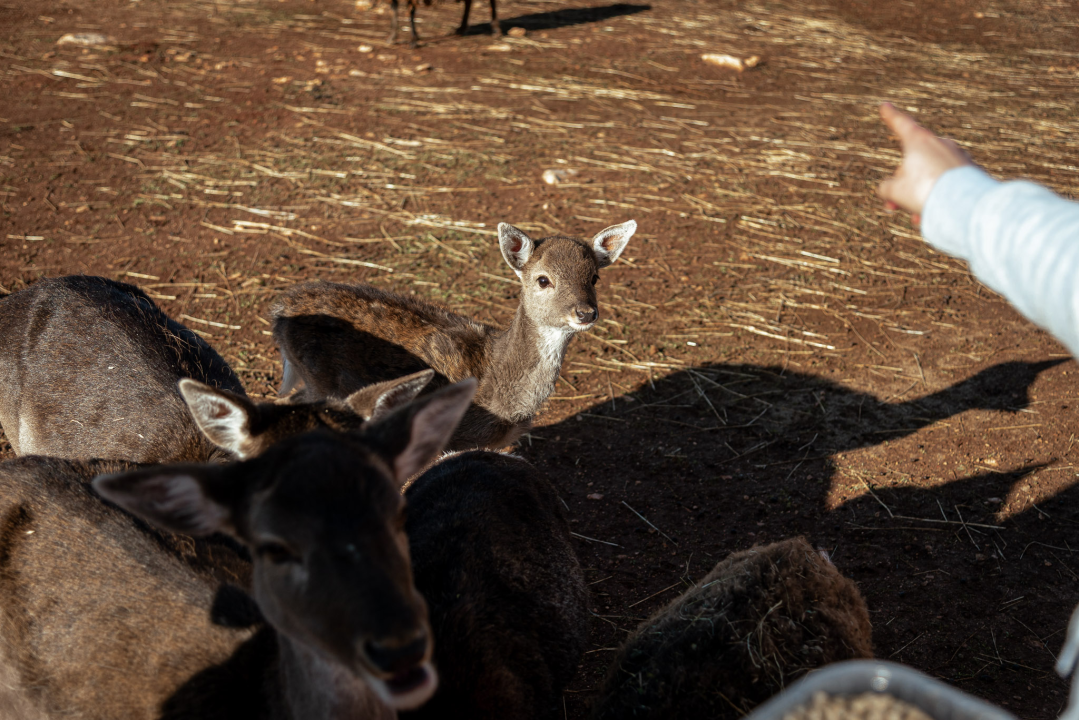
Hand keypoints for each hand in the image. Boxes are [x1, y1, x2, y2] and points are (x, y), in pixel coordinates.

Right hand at [877, 103, 974, 223]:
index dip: (890, 116)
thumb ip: (887, 187)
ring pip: (930, 175)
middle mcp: (940, 144)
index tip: (885, 106)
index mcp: (919, 141)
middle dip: (902, 185)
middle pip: (914, 161)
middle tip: (893, 206)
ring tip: (915, 217)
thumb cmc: (925, 192)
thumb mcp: (894, 191)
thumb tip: (890, 189)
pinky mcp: (971, 171)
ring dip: (919, 195)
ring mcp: (957, 156)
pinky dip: (938, 197)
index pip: (901, 124)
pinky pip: (948, 184)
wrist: (963, 204)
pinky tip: (934, 216)